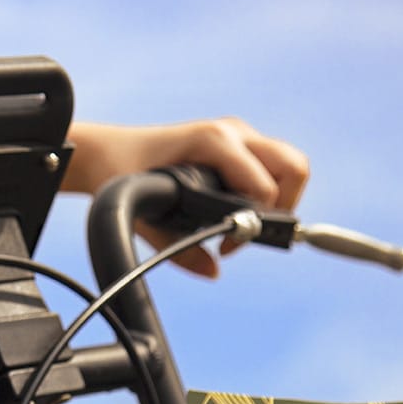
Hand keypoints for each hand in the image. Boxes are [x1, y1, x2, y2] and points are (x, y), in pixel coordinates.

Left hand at [68, 117, 309, 277]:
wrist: (110, 153)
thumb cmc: (123, 176)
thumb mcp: (146, 218)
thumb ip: (180, 250)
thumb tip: (213, 271)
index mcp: (213, 141)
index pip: (264, 188)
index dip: (255, 224)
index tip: (225, 247)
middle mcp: (231, 132)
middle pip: (292, 167)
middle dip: (283, 208)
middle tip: (250, 235)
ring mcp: (237, 134)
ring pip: (289, 166)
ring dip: (278, 201)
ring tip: (244, 227)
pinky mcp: (237, 143)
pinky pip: (272, 168)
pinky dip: (267, 193)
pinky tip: (236, 212)